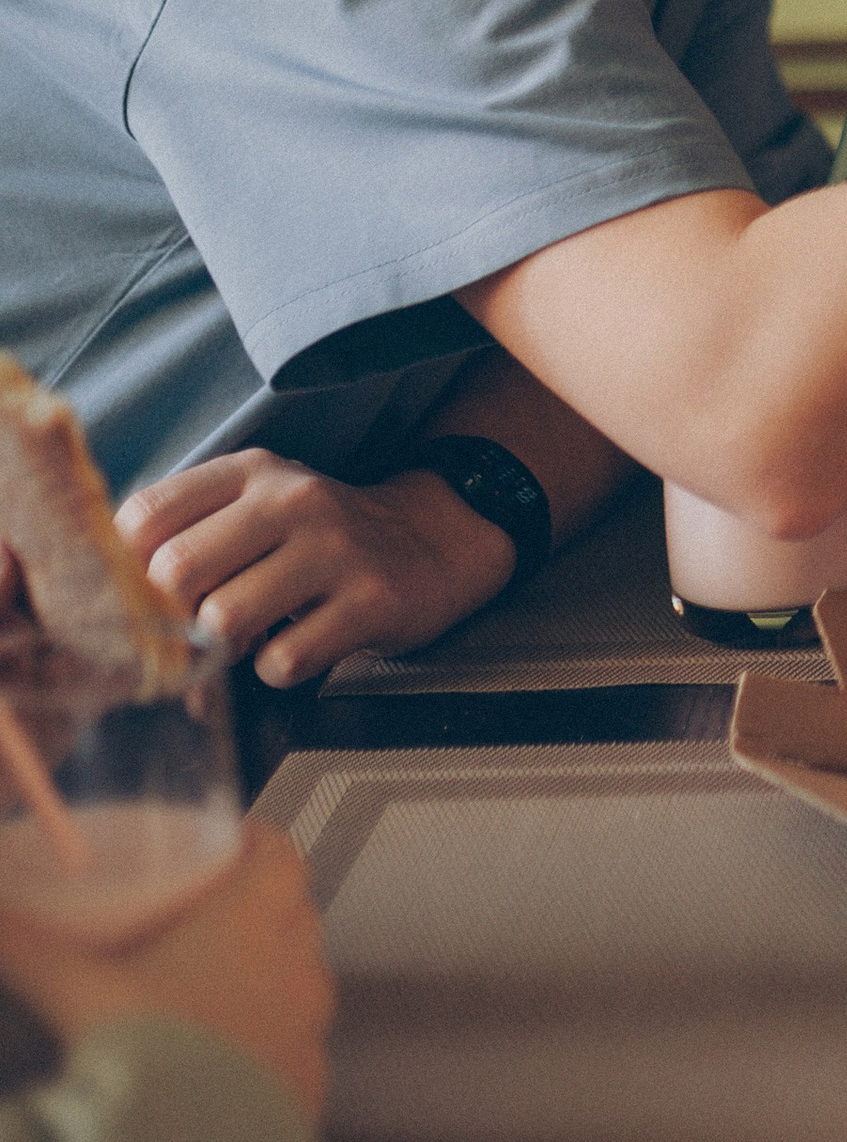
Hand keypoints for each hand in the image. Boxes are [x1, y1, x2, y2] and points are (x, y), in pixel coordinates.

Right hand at [0, 822, 333, 1124]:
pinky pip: (303, 1060)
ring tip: (233, 991)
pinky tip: (241, 1069)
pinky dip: (278, 1052)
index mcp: (250, 925)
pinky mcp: (306, 1096)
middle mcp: (294, 973)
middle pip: (301, 918)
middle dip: (271, 907)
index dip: (264, 844)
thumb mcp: (71, 987)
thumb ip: (23, 945)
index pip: (280, 859)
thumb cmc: (138, 1053)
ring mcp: (307, 1037)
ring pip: (308, 989)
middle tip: (226, 913)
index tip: (245, 840)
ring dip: (280, 981)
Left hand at [117, 450, 515, 687]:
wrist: (435, 540)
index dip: (132, 570)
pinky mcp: (371, 602)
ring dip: (226, 648)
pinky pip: (283, 660)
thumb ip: (192, 529)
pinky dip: (277, 669)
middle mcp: (292, 500)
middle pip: (177, 569)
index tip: (154, 594)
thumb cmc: (325, 536)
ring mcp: (335, 550)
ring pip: (225, 619)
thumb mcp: (261, 504)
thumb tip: (115, 596)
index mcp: (251, 472)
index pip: (145, 516)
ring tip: (251, 638)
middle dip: (177, 615)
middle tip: (200, 626)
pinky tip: (298, 646)